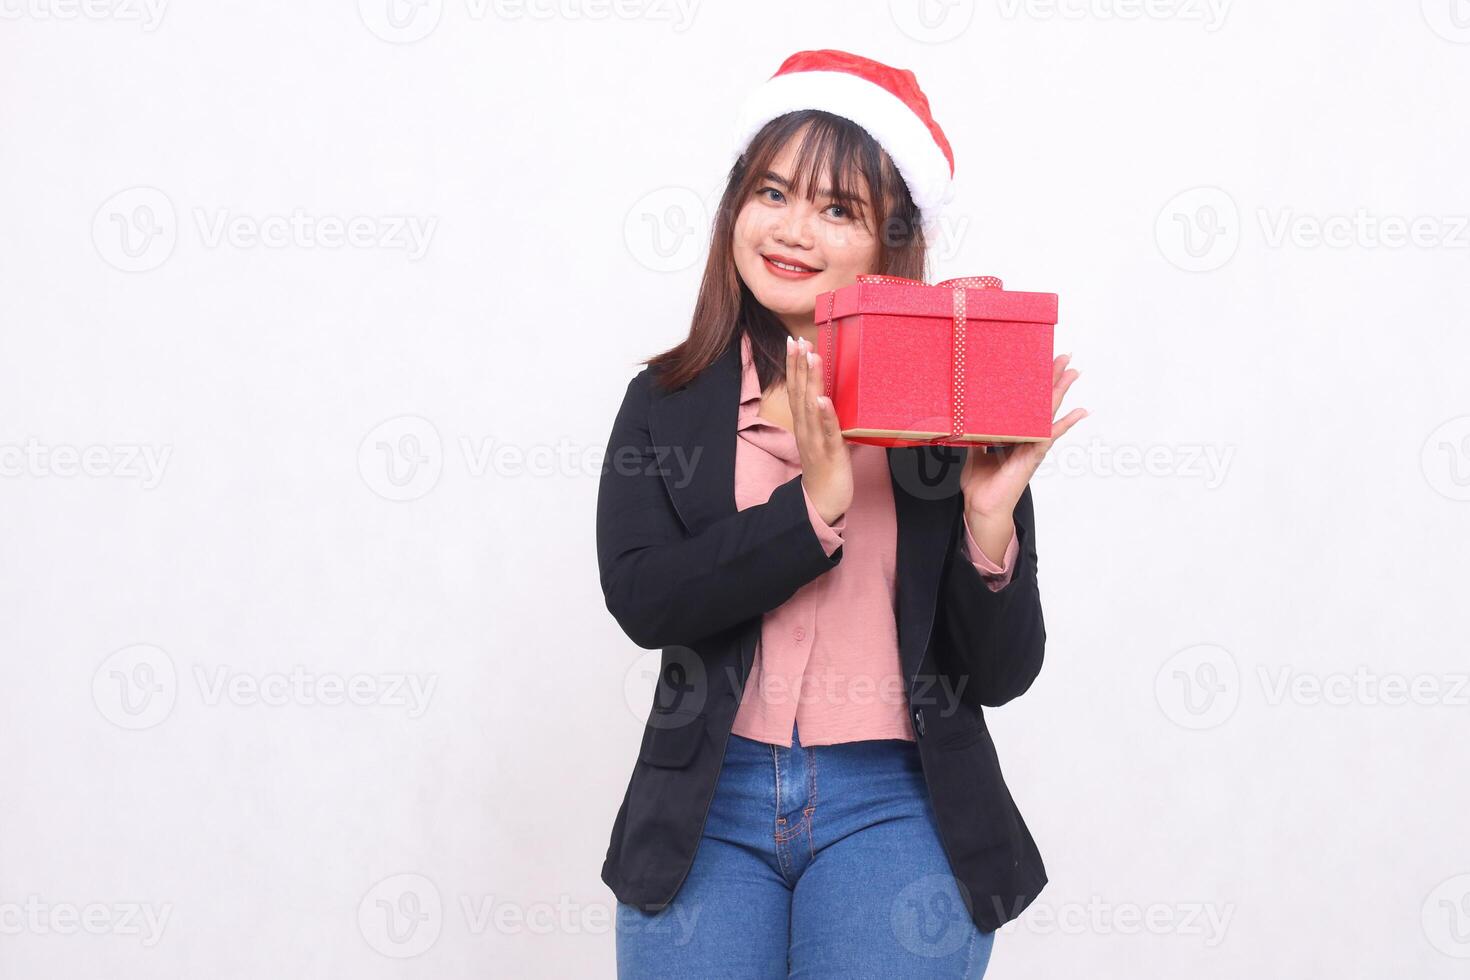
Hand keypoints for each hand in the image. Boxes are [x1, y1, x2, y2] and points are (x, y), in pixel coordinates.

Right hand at [788, 335, 852, 524]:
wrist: (823, 503)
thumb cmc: (826, 469)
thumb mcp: (825, 438)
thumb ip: (827, 419)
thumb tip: (836, 399)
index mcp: (805, 425)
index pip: (796, 390)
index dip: (794, 366)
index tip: (793, 343)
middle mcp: (806, 429)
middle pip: (799, 393)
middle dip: (798, 366)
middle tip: (797, 341)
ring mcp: (816, 441)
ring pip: (811, 407)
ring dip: (811, 381)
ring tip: (811, 358)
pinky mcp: (829, 453)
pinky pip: (827, 432)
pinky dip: (824, 415)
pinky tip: (823, 399)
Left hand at [960, 352, 1087, 520]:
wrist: (981, 506)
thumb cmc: (981, 483)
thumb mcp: (976, 450)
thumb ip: (979, 434)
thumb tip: (969, 418)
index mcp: (1015, 434)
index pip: (1027, 404)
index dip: (1035, 385)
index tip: (1041, 363)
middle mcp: (1027, 438)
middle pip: (1043, 403)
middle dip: (1053, 379)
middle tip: (1066, 357)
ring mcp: (1033, 446)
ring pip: (1050, 413)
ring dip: (1062, 392)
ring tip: (1074, 372)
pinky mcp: (1033, 456)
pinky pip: (1050, 435)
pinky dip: (1065, 423)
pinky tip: (1080, 412)